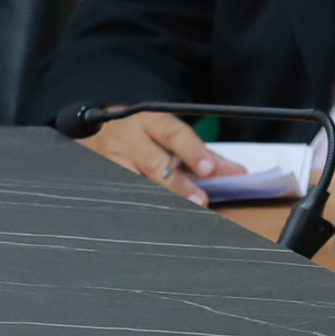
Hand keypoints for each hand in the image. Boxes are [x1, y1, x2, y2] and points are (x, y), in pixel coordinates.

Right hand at [79, 110, 227, 204]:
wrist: (98, 130)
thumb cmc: (144, 135)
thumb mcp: (171, 135)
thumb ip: (203, 154)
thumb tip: (236, 172)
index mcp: (152, 121)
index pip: (174, 134)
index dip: (192, 151)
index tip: (209, 169)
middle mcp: (129, 138)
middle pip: (153, 162)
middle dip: (178, 184)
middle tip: (199, 201)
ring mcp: (110, 157)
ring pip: (132, 181)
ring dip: (157, 198)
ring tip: (178, 213)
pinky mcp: (100, 175)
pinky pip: (119, 192)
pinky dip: (137, 204)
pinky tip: (152, 214)